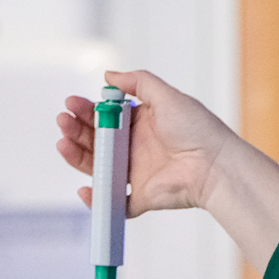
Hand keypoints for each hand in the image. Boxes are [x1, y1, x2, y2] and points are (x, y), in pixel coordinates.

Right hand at [55, 69, 237, 217]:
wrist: (214, 165)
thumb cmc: (197, 129)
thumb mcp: (167, 96)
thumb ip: (138, 82)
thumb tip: (109, 75)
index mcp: (142, 124)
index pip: (105, 117)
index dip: (86, 110)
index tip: (72, 103)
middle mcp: (136, 148)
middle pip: (96, 140)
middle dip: (76, 130)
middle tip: (64, 121)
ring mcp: (137, 173)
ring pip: (98, 168)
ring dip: (77, 157)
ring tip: (64, 144)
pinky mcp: (142, 197)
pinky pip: (114, 202)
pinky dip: (97, 199)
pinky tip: (85, 188)